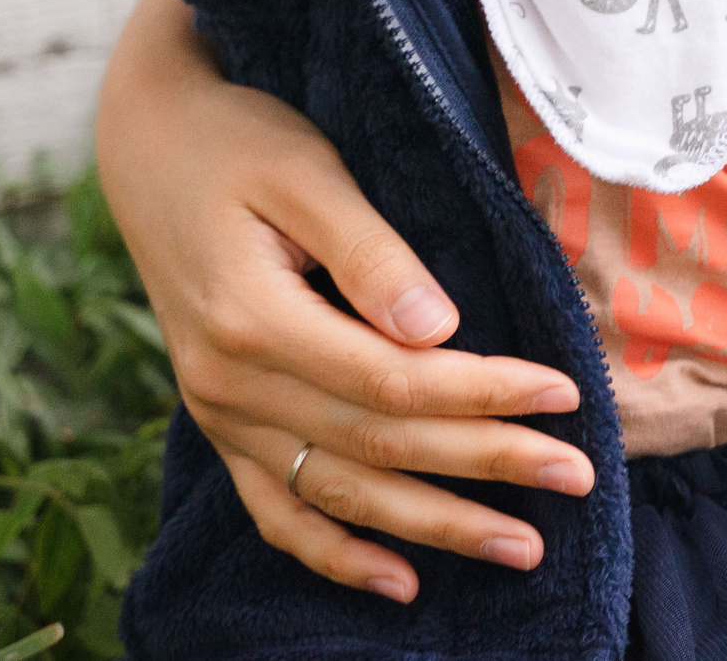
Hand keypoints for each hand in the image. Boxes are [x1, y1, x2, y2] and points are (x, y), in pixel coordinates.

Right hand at [96, 0, 593, 601]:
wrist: (149, 148)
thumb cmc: (238, 143)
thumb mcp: (305, 172)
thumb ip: (369, 252)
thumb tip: (440, 329)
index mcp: (252, 318)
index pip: (392, 380)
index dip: (483, 393)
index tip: (564, 394)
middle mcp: (229, 383)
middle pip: (379, 444)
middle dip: (485, 465)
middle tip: (576, 478)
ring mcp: (220, 413)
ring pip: (339, 492)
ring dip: (433, 527)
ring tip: (522, 546)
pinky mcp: (221, 424)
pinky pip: (277, 511)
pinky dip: (337, 555)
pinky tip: (403, 583)